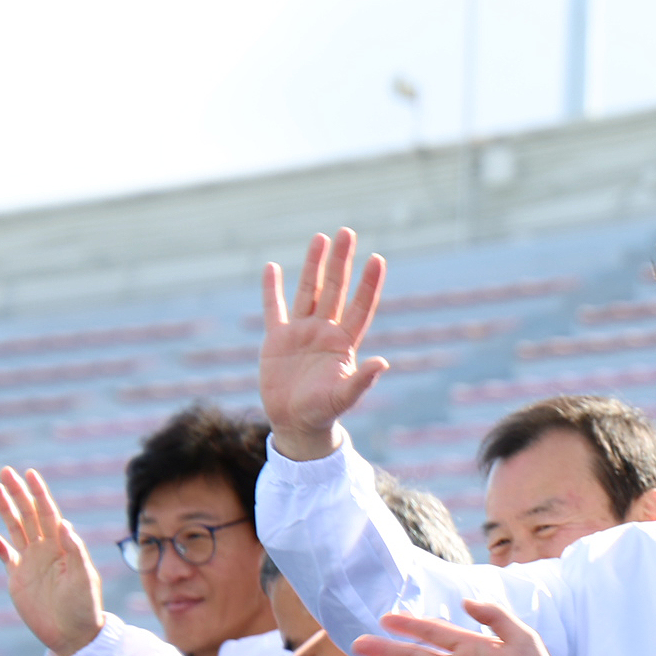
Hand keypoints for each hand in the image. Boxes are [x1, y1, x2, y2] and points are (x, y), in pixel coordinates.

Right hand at [0, 467, 106, 655]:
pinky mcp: (18, 579)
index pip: (49, 513)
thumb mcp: (83, 578)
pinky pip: (6, 557)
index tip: (30, 473)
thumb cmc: (85, 607)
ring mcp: (31, 563)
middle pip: (29, 515)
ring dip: (6, 510)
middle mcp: (46, 550)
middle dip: (18, 493)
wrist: (73, 635)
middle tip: (5, 471)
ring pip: (16, 530)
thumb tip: (64, 524)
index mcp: (63, 546)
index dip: (39, 493)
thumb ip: (74, 551)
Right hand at [258, 230, 390, 459]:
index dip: (368, 284)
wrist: (296, 423)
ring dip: (313, 265)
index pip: (360, 306)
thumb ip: (362, 380)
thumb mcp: (343, 397)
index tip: (377, 259)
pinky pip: (273, 308)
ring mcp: (301, 332)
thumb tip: (384, 362)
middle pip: (335, 289)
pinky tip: (273, 267)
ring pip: (308, 291)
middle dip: (341, 262)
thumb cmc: (324, 412)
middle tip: (347, 232)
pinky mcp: (276, 339)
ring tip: (321, 238)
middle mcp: (325, 331)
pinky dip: (272, 289)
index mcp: (344, 343)